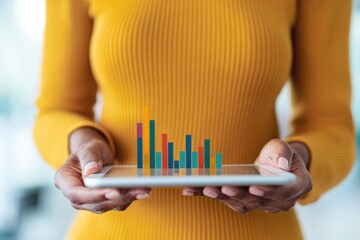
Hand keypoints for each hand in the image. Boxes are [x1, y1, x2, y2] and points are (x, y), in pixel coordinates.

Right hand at [54, 128, 150, 213]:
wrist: (94, 154)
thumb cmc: (89, 150)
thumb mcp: (88, 148)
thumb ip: (89, 158)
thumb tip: (91, 172)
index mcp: (65, 181)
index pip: (77, 194)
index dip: (96, 196)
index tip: (114, 192)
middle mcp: (76, 195)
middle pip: (96, 204)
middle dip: (118, 198)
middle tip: (137, 190)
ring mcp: (90, 201)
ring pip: (109, 205)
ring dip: (128, 199)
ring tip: (144, 189)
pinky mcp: (104, 201)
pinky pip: (117, 203)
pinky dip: (130, 197)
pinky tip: (142, 189)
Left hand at [182, 139, 312, 213]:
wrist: (275, 164)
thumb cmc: (280, 155)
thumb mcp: (284, 147)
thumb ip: (283, 153)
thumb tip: (281, 165)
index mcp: (297, 187)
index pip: (283, 193)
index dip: (268, 192)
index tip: (253, 188)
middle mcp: (280, 201)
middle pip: (257, 200)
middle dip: (237, 194)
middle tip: (221, 187)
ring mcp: (262, 204)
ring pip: (240, 203)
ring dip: (220, 196)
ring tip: (202, 187)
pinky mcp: (246, 203)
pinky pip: (228, 200)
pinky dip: (211, 195)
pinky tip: (192, 189)